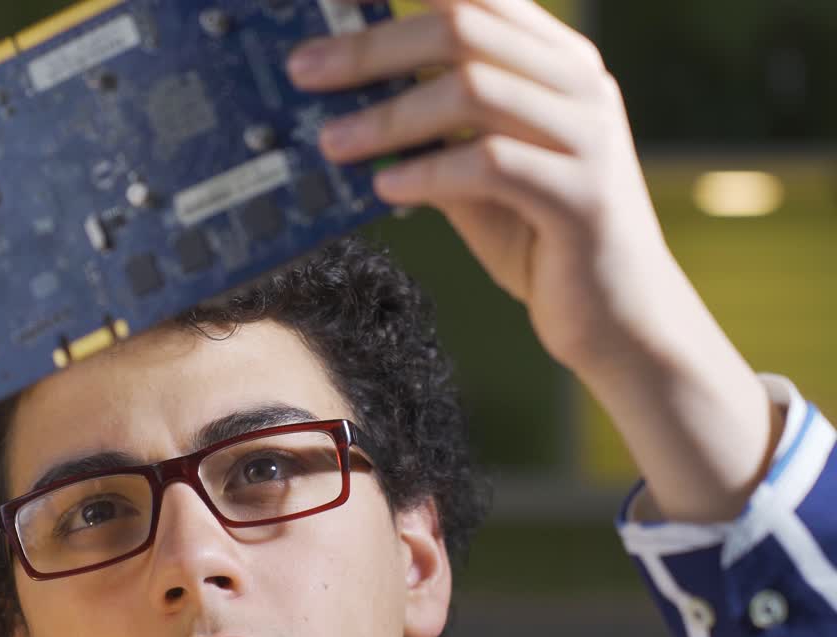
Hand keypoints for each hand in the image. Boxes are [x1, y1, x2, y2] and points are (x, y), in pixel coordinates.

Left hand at [288, 0, 779, 521]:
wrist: (619, 318)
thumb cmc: (539, 238)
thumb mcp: (477, 174)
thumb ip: (433, 132)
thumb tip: (341, 108)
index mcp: (556, 63)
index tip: (334, 5)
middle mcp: (579, 84)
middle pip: (463, 29)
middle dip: (372, 47)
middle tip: (305, 73)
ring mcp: (587, 136)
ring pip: (474, 90)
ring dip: (389, 115)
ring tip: (333, 142)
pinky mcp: (582, 196)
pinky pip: (492, 164)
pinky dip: (429, 171)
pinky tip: (385, 187)